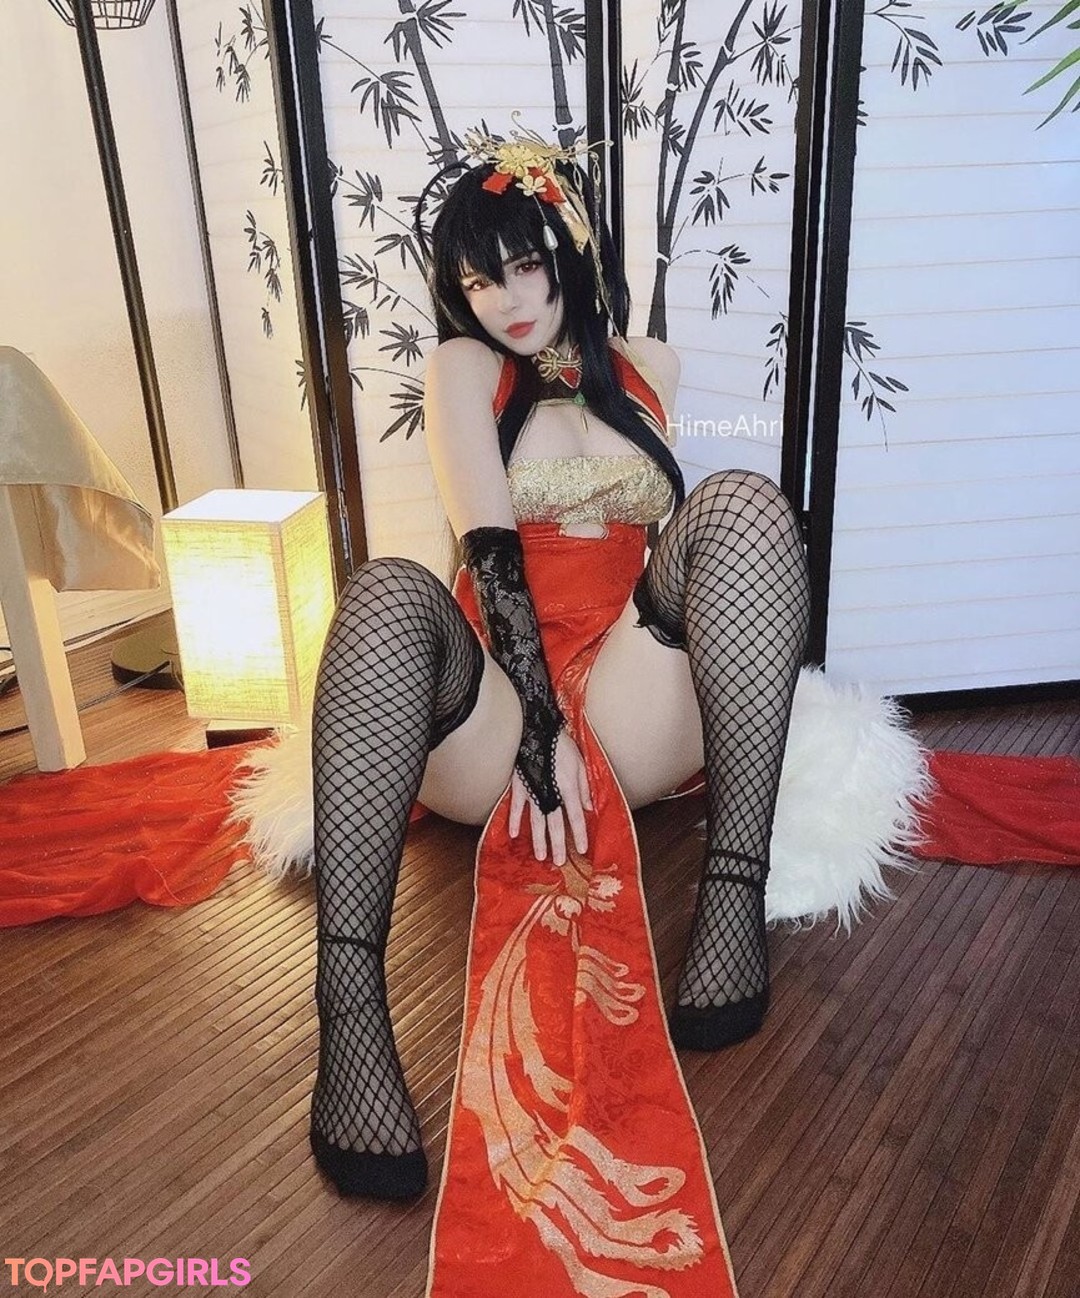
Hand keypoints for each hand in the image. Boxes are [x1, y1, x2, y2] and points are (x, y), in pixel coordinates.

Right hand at [509, 728, 593, 864]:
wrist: (537, 730)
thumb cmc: (562, 745)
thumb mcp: (581, 763)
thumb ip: (584, 788)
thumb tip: (589, 808)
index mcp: (569, 788)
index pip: (576, 818)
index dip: (580, 835)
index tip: (583, 850)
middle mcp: (552, 795)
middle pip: (556, 825)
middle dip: (559, 845)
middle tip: (559, 863)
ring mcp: (534, 792)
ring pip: (537, 822)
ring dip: (539, 841)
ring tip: (541, 856)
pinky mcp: (520, 786)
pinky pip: (517, 807)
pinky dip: (515, 821)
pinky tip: (514, 835)